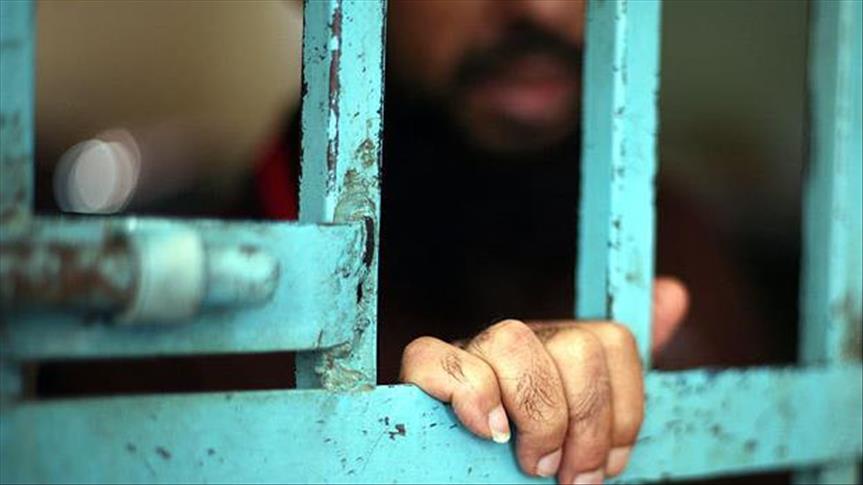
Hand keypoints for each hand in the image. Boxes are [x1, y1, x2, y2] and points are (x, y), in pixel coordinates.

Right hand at [399, 277, 688, 483]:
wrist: (472, 483)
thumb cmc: (533, 455)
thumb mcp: (586, 421)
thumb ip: (623, 368)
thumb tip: (671, 294)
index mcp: (557, 349)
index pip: (611, 340)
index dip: (623, 410)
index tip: (609, 461)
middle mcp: (517, 342)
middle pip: (574, 346)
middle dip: (584, 425)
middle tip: (569, 474)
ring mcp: (468, 352)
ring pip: (511, 343)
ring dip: (536, 418)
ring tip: (534, 465)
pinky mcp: (422, 374)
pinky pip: (434, 357)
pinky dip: (470, 397)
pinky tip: (487, 433)